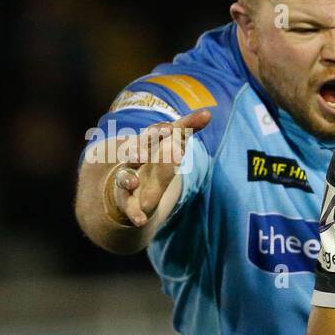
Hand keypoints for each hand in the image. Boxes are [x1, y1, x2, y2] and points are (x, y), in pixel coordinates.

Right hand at [109, 109, 211, 225]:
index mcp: (145, 144)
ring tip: (132, 180)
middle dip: (138, 150)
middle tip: (144, 152)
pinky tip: (141, 221)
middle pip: (136, 153)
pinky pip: (129, 209)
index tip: (171, 129)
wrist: (125, 185)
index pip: (152, 134)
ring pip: (125, 178)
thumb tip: (208, 113)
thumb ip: (187, 128)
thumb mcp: (169, 144)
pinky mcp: (128, 202)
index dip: (160, 132)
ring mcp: (128, 181)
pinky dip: (135, 214)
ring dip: (127, 179)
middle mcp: (134, 160)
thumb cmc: (152, 159)